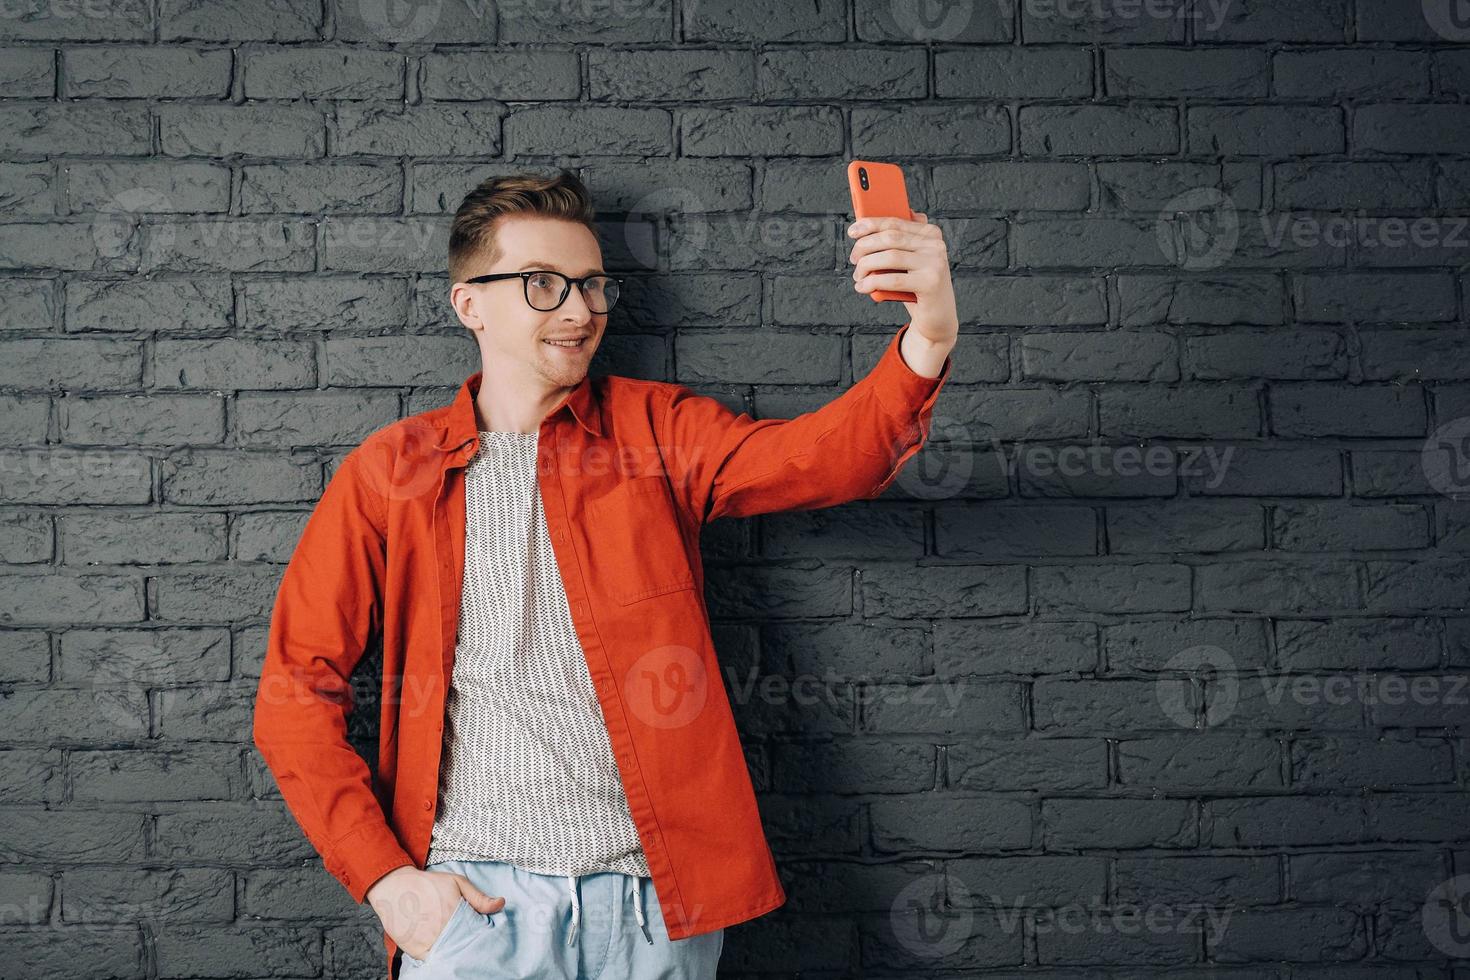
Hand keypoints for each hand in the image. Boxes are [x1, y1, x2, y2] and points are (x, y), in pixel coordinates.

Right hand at [367, 866, 505, 961]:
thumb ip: (479, 897)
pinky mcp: (416, 951)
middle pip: (465, 947)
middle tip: (475, 947)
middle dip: (471, 948)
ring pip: (450, 956)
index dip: (483, 937)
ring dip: (457, 955)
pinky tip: (446, 954)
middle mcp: (442, 930)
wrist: (395, 887)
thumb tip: (501, 903)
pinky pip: (433, 962)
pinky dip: (441, 960)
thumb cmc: (428, 884)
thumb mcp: (457, 883)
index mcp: (455, 914)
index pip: (477, 934)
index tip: (486, 938)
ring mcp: (428, 943)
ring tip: (461, 950)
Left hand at [847, 212, 959, 347]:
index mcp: (931, 233)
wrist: (937, 316)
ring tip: (858, 276)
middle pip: (890, 238)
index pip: (895, 222)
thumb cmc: (916, 286)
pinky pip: (893, 279)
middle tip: (853, 259)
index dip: (871, 224)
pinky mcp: (930, 283)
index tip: (852, 231)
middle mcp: (936, 245)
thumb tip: (869, 224)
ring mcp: (935, 264)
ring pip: (890, 257)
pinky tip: (862, 287)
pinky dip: (872, 283)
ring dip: (866, 265)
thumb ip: (899, 242)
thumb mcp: (909, 261)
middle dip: (865, 246)